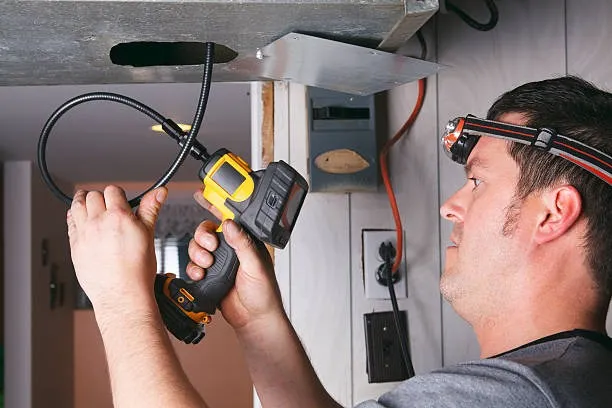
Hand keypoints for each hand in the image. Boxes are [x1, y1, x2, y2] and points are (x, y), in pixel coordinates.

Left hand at [67, 185, 166, 309]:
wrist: (122, 294)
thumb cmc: (137, 270)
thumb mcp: (148, 234)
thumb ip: (151, 209)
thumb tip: (159, 192)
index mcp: (118, 217)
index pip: (112, 191)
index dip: (118, 194)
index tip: (120, 200)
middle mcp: (98, 223)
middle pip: (93, 196)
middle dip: (101, 197)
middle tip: (107, 204)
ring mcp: (84, 234)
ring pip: (77, 206)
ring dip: (83, 202)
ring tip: (89, 204)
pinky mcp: (75, 246)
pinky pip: (69, 223)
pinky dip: (74, 217)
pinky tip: (80, 220)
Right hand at [187, 190, 284, 329]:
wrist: (254, 320)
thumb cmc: (265, 294)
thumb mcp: (257, 265)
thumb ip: (243, 244)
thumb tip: (230, 225)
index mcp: (246, 242)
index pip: (229, 218)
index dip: (215, 204)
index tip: (202, 194)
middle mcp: (232, 249)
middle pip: (207, 231)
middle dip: (202, 236)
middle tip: (210, 245)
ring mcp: (219, 262)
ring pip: (198, 247)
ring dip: (198, 253)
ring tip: (207, 264)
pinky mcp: (209, 276)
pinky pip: (193, 265)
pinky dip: (193, 268)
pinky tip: (201, 274)